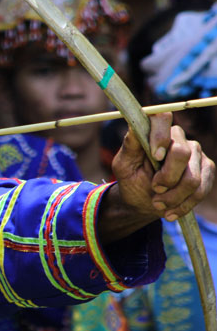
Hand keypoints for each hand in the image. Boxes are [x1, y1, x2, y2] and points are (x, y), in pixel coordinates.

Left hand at [101, 113, 214, 241]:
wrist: (143, 202)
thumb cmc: (131, 179)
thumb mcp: (123, 165)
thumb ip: (130, 146)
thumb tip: (133, 124)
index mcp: (156, 131)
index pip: (162, 119)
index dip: (160, 137)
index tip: (155, 157)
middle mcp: (179, 138)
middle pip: (181, 153)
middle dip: (166, 177)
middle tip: (154, 188)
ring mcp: (196, 153)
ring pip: (192, 177)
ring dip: (173, 196)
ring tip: (158, 204)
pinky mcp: (207, 170)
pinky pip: (201, 189)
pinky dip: (183, 204)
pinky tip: (170, 211)